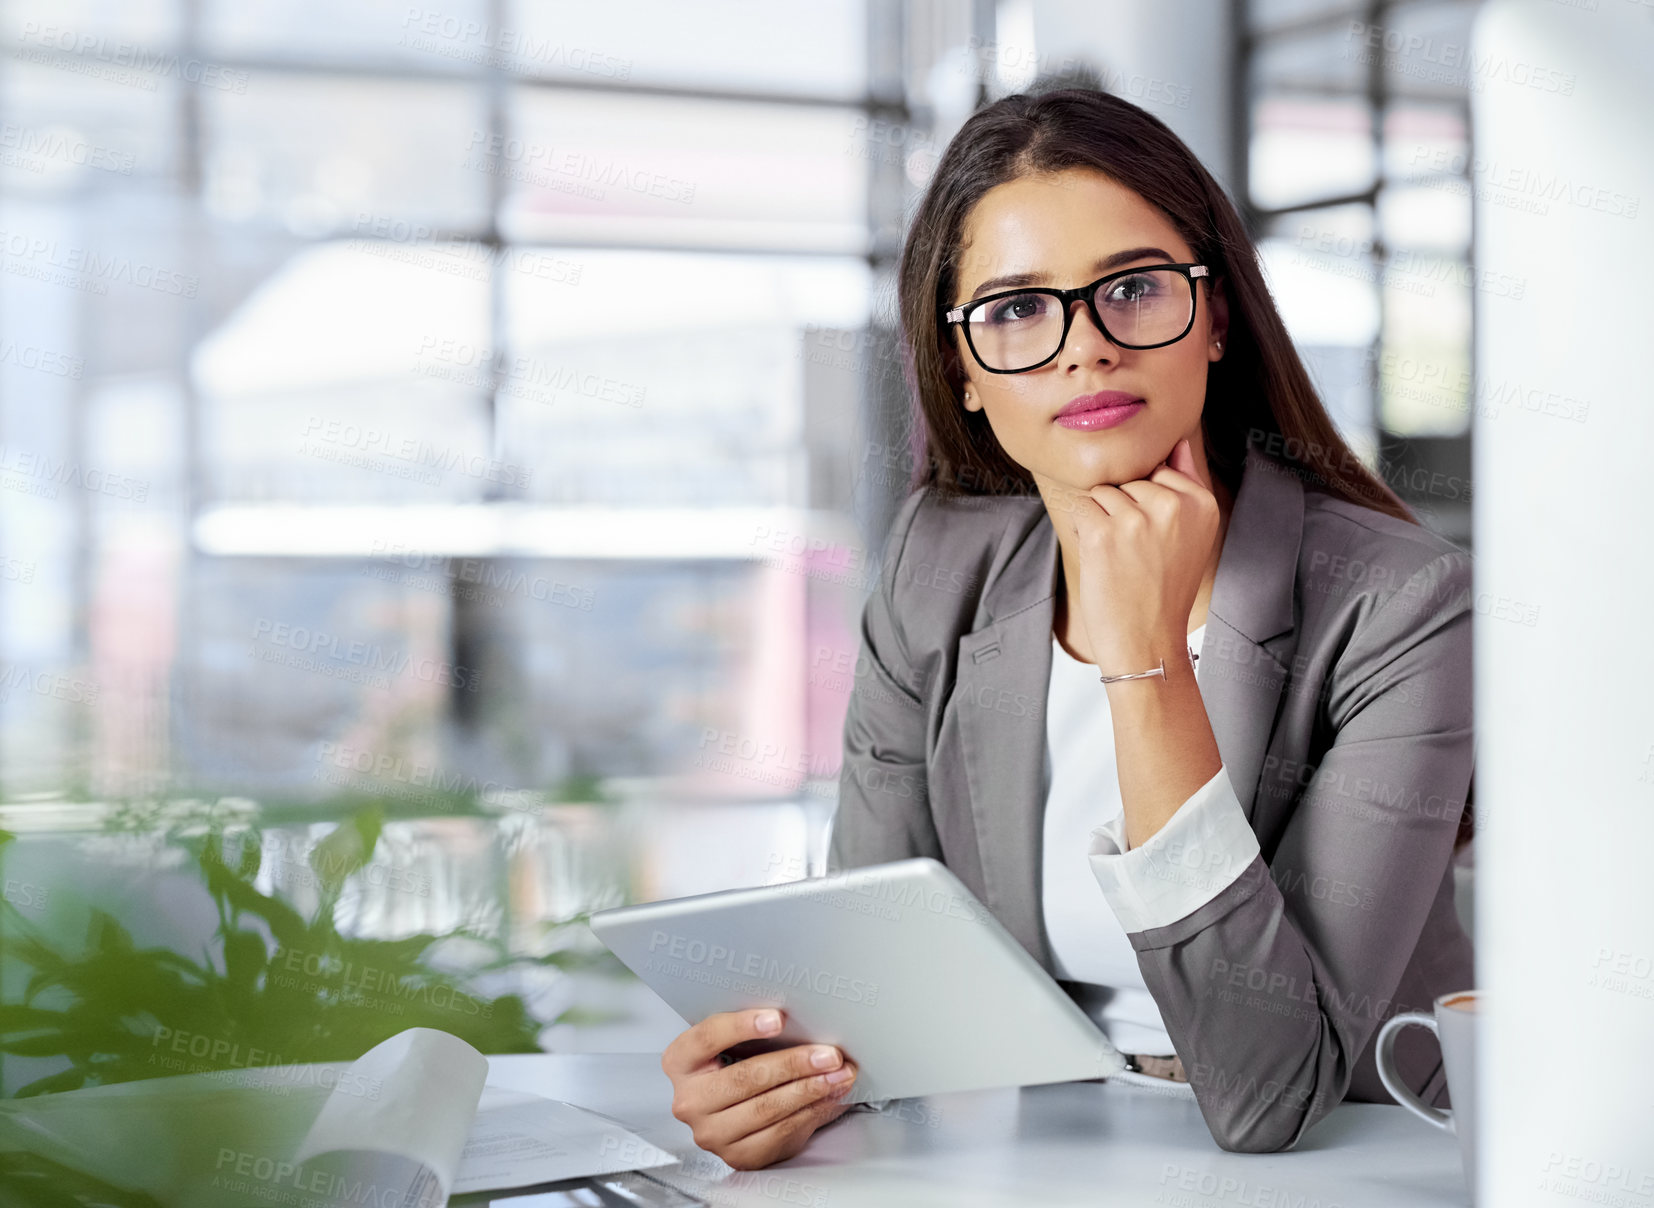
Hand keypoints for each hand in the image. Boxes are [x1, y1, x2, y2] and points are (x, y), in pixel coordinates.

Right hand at [662, 1008, 859, 1170]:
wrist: (732, 1113)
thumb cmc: (736, 1066)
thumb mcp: (733, 1043)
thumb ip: (755, 1030)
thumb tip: (805, 1017)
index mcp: (681, 1061)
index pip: (708, 1038)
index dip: (742, 1026)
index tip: (778, 1018)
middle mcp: (690, 1100)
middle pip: (745, 1077)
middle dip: (793, 1063)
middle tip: (828, 1054)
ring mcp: (711, 1132)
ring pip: (766, 1108)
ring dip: (810, 1089)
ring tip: (838, 1074)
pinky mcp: (737, 1155)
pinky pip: (779, 1133)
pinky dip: (810, 1112)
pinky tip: (828, 1097)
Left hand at [1056, 437, 1219, 675]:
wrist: (1147, 642)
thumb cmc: (1164, 590)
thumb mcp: (1192, 536)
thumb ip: (1185, 484)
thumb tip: (1178, 441)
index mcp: (1201, 503)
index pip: (1158, 471)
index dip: (1147, 504)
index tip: (1156, 540)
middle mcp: (1173, 505)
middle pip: (1128, 480)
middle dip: (1124, 511)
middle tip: (1138, 555)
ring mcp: (1137, 518)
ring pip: (1102, 492)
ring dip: (1102, 521)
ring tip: (1122, 558)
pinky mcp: (1103, 533)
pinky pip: (1080, 508)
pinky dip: (1083, 531)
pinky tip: (1103, 560)